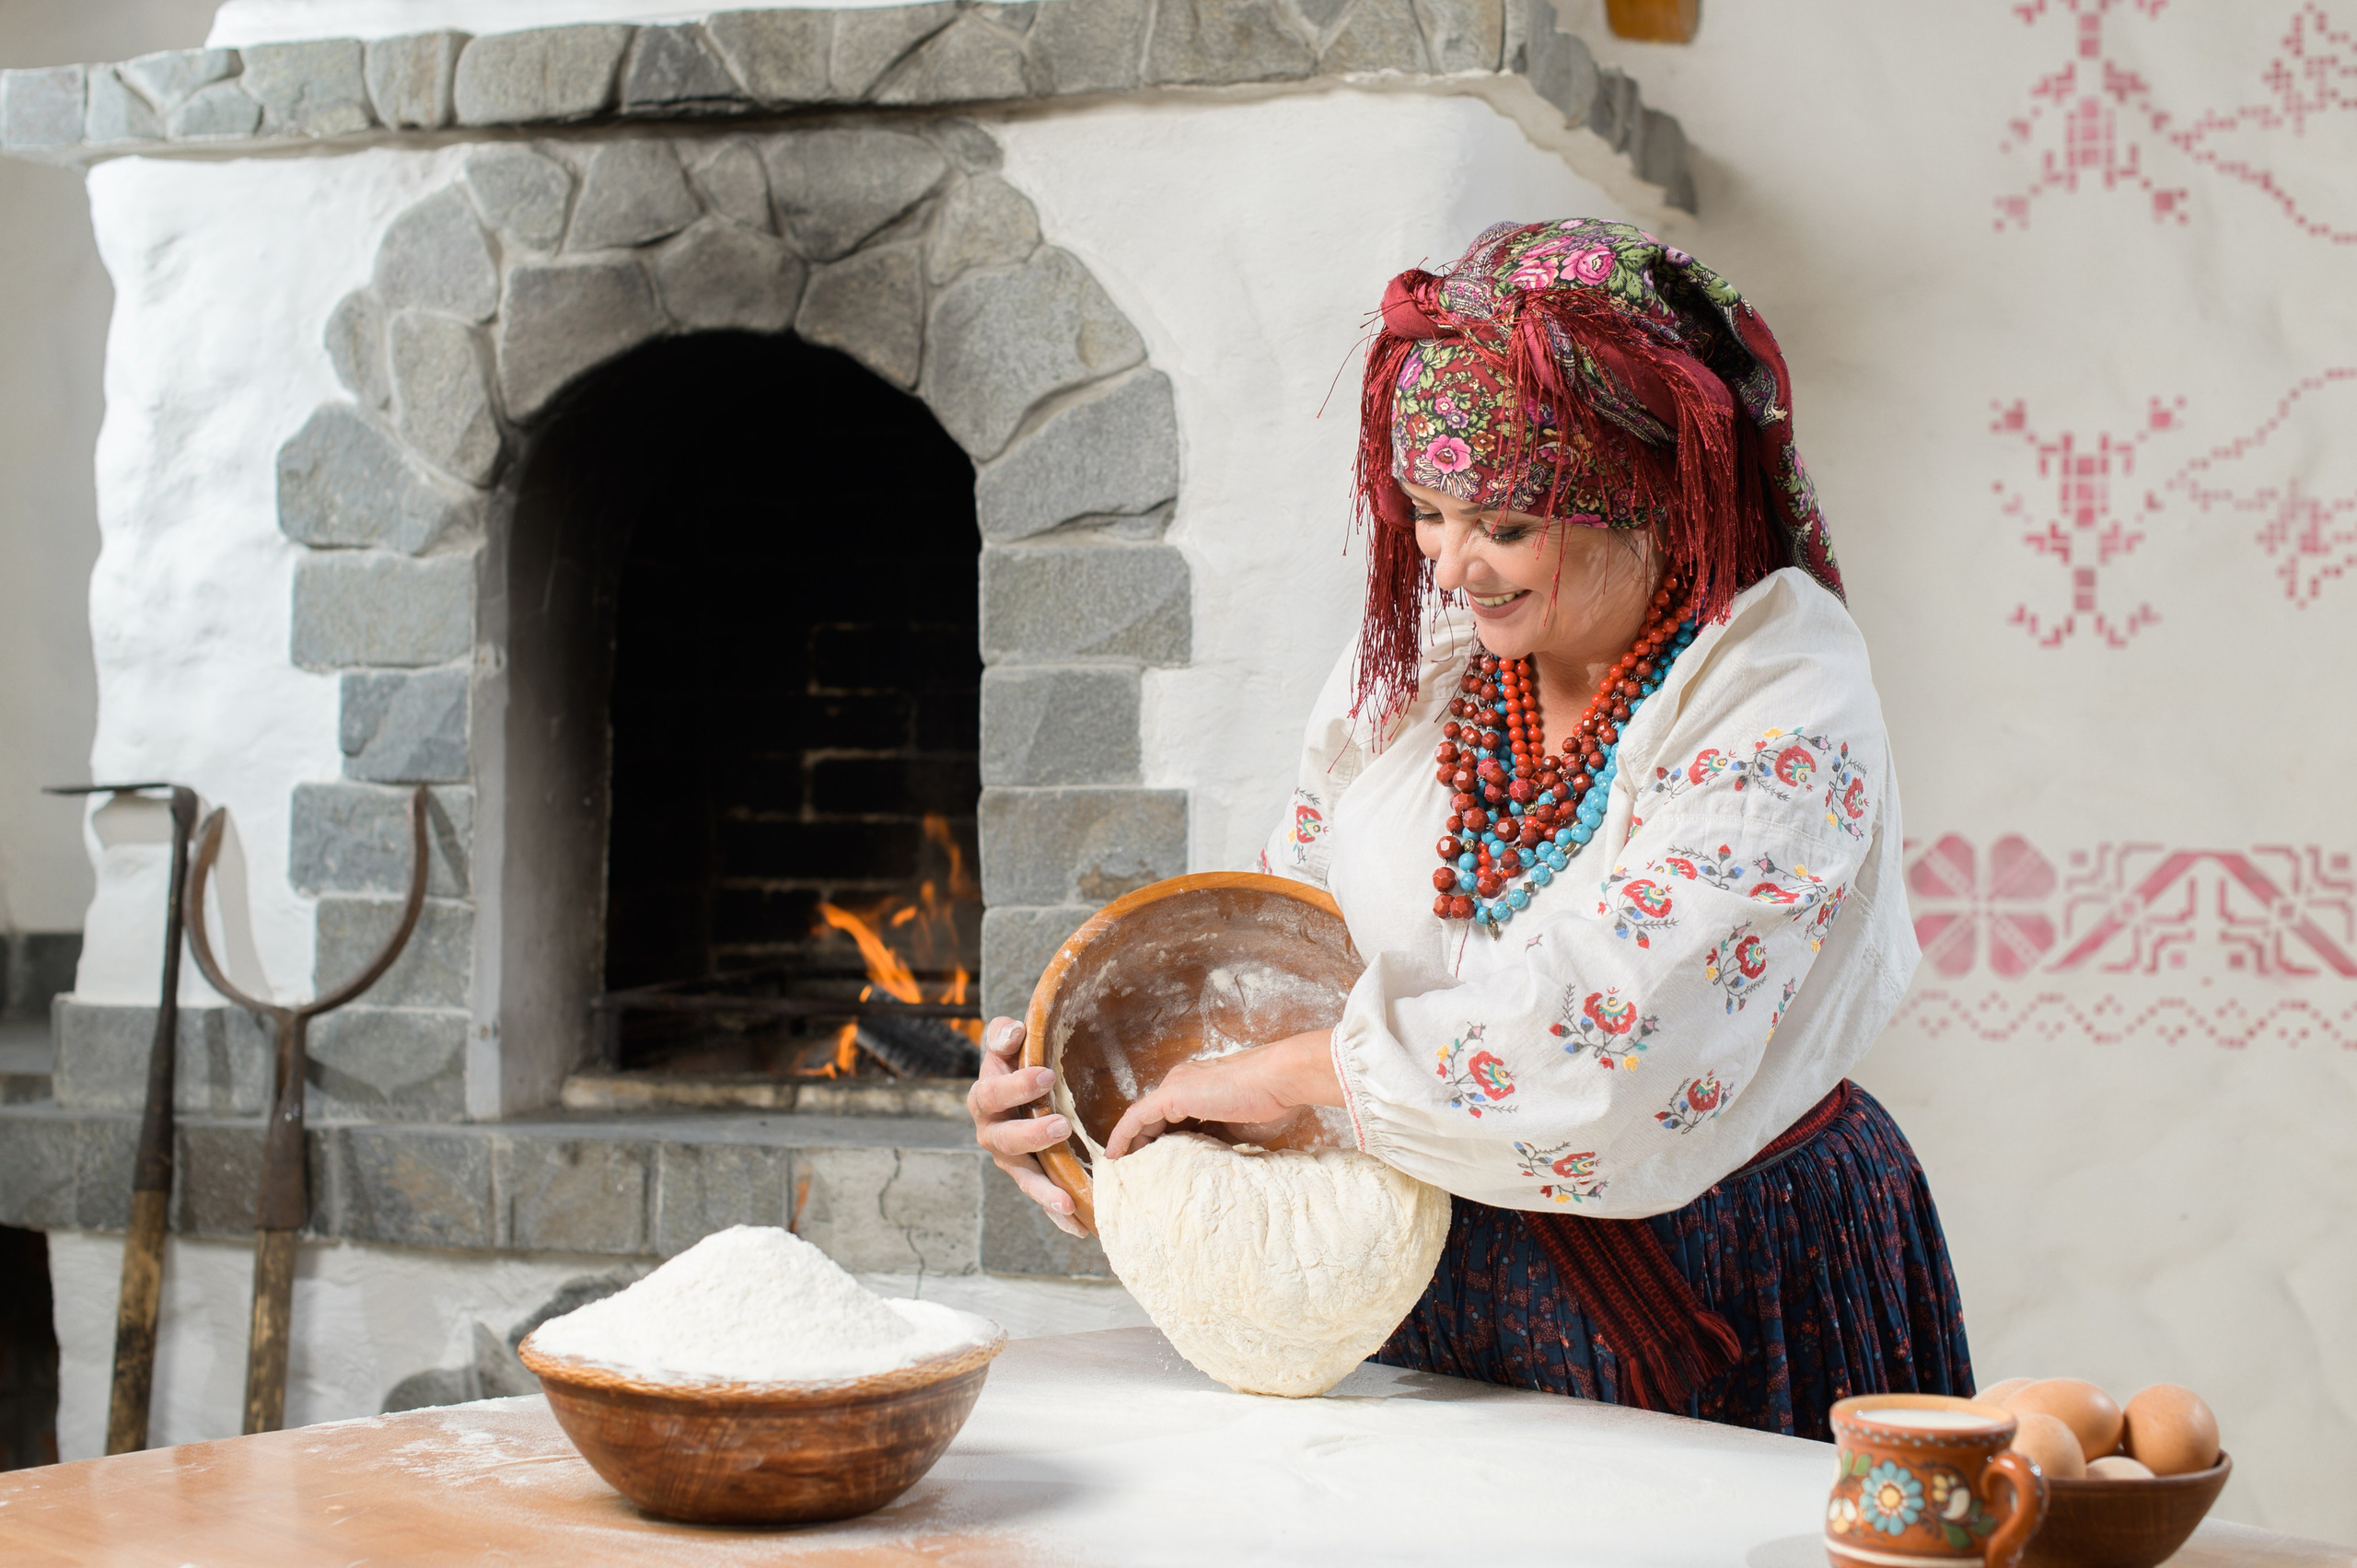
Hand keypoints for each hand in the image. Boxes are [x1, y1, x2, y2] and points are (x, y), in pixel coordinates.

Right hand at [966, 1017, 1087, 1236]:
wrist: (1017, 1090)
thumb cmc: (1015, 1062)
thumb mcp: (1006, 1043)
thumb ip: (1003, 1034)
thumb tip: (1013, 1032)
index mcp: (984, 1099)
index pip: (992, 1093)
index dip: (1016, 1087)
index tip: (1047, 1076)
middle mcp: (993, 1133)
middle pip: (1005, 1140)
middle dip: (1032, 1136)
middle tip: (1062, 1126)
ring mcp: (1011, 1160)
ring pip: (1024, 1177)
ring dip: (1044, 1190)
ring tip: (1067, 1201)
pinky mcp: (1031, 1177)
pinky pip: (1041, 1197)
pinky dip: (1057, 1215)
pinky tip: (1078, 1227)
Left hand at [1103, 1030, 1342, 1158]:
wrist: (1281, 1081)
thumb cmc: (1273, 1103)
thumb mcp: (1240, 1128)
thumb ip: (1220, 1137)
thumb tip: (1209, 1157)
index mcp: (1202, 1087)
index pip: (1175, 1117)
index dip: (1164, 1140)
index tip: (1158, 1163)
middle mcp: (1184, 1083)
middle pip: (1156, 1118)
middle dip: (1145, 1144)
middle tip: (1137, 1172)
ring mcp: (1176, 1087)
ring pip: (1143, 1119)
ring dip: (1132, 1143)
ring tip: (1123, 1170)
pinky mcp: (1171, 1095)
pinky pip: (1137, 1118)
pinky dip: (1123, 1136)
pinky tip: (1115, 1157)